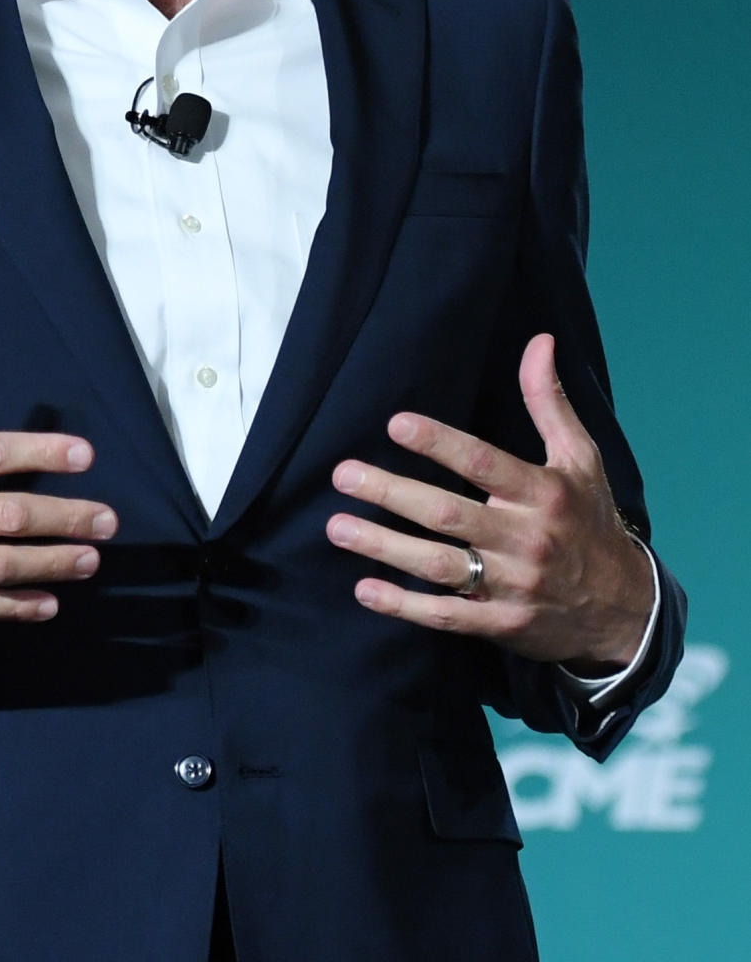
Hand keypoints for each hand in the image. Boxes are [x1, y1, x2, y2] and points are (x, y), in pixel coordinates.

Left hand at [326, 334, 653, 668]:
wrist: (626, 608)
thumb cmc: (589, 520)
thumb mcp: (580, 458)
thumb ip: (548, 401)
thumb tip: (539, 341)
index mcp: (543, 493)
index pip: (484, 463)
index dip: (440, 443)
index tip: (396, 424)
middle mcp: (525, 538)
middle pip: (448, 514)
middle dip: (391, 493)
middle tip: (343, 474)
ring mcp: (513, 585)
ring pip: (439, 565)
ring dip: (384, 546)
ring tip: (338, 527)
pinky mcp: (502, 624)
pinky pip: (447, 616)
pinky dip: (404, 606)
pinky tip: (365, 588)